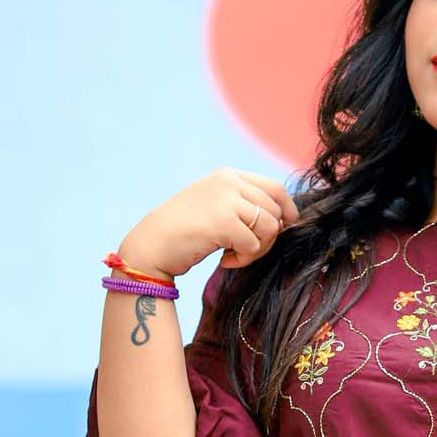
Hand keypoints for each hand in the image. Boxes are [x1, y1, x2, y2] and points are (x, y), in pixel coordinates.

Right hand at [118, 168, 301, 280]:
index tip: (284, 227)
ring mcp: (225, 199)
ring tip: (236, 256)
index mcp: (227, 175)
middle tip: (247, 251)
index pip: (274, 187)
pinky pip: (254, 244)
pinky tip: (225, 261)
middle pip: (275, 210)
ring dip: (258, 249)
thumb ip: (242, 204)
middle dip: (269, 237)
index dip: (286, 210)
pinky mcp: (222, 221)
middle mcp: (228, 181)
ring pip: (270, 227)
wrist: (150, 246)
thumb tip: (283, 218)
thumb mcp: (214, 207)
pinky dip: (244, 259)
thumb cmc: (182, 233)